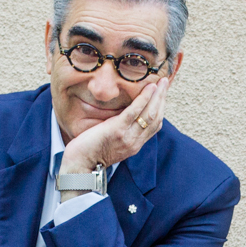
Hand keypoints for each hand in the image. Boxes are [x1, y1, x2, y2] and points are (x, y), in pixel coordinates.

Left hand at [56, 78, 169, 193]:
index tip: (163, 94)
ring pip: (150, 115)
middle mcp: (135, 142)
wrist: (80, 165)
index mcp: (135, 145)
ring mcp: (127, 137)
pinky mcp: (117, 130)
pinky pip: (134, 112)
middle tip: (165, 82)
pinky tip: (149, 88)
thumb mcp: (112, 144)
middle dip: (162, 99)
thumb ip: (121, 132)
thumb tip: (124, 118)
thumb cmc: (90, 152)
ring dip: (157, 96)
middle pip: (156, 118)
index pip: (154, 125)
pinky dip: (144, 99)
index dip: (161, 108)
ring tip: (161, 81)